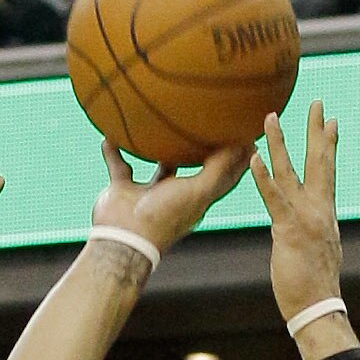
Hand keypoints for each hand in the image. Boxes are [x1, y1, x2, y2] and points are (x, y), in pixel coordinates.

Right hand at [92, 133, 251, 265]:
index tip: (248, 134)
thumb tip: (239, 143)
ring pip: (161, 163)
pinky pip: (119, 165)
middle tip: (217, 121)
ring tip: (173, 122)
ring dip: (165, 145)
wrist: (125, 238)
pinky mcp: (124, 189)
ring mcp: (149, 192)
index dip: (238, 157)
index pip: (224, 175)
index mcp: (196, 198)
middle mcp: (175, 194)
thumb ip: (218, 167)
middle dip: (208, 146)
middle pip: (197, 166)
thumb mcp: (198, 191)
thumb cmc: (164, 216)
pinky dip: (114, 151)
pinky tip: (110, 136)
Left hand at [247, 104, 341, 331]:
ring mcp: (306, 217)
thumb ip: (312, 232)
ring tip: (270, 118)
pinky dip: (264, 177)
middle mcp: (319, 209)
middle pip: (318, 161)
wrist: (318, 307)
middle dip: (316, 130)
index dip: (329, 145)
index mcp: (325, 212)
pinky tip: (255, 158)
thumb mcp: (317, 251)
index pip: (327, 171)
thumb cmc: (314, 286)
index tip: (331, 121)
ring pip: (291, 172)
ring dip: (280, 143)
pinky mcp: (289, 230)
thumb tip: (308, 230)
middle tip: (317, 102)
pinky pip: (274, 198)